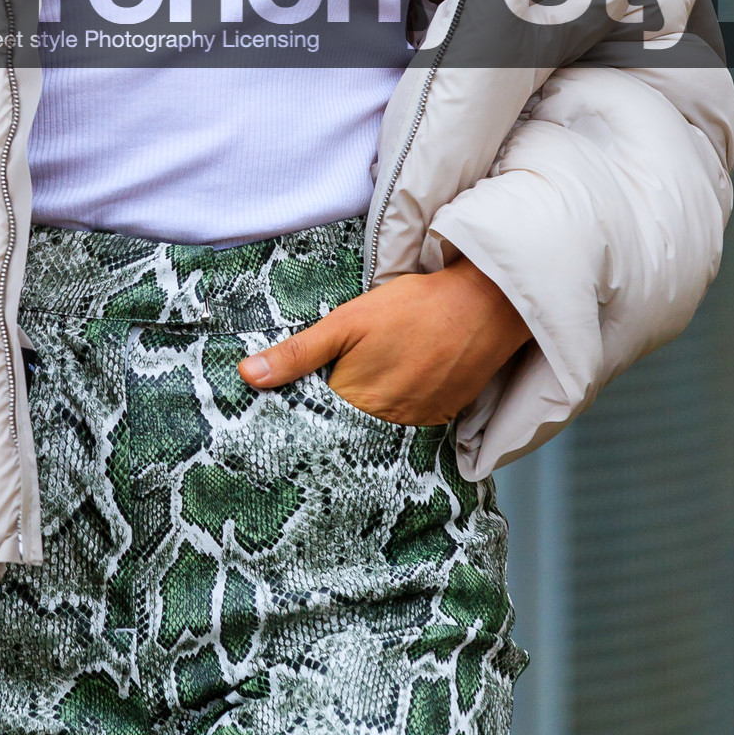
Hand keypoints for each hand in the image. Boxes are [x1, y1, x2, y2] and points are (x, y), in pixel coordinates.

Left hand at [239, 257, 529, 426]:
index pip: (316, 422)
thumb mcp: (346, 322)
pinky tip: (399, 383)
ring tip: (371, 382)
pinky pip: (411, 424)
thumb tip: (248, 376)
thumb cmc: (413, 307)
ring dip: (369, 415)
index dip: (301, 412)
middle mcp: (388, 424)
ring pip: (378, 429)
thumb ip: (298, 353)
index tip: (286, 408)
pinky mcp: (444, 416)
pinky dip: (399, 410)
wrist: (485, 304)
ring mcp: (419, 423)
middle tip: (332, 390)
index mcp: (357, 402)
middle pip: (347, 430)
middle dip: (334, 416)